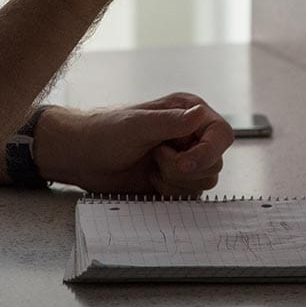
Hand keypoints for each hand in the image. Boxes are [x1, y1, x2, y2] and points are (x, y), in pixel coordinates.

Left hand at [35, 94, 233, 196]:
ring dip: (176, 180)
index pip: (221, 133)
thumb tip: (200, 114)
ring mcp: (186, 158)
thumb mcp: (137, 125)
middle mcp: (191, 134)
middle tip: (156, 158)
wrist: (84, 157)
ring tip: (152, 166)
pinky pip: (191, 194)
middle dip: (185, 168)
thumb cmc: (105, 133)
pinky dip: (170, 191)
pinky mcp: (177, 180)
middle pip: (216, 162)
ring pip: (206, 181)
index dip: (209, 151)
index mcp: (186, 112)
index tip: (184, 162)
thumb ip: (171, 122)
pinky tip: (151, 179)